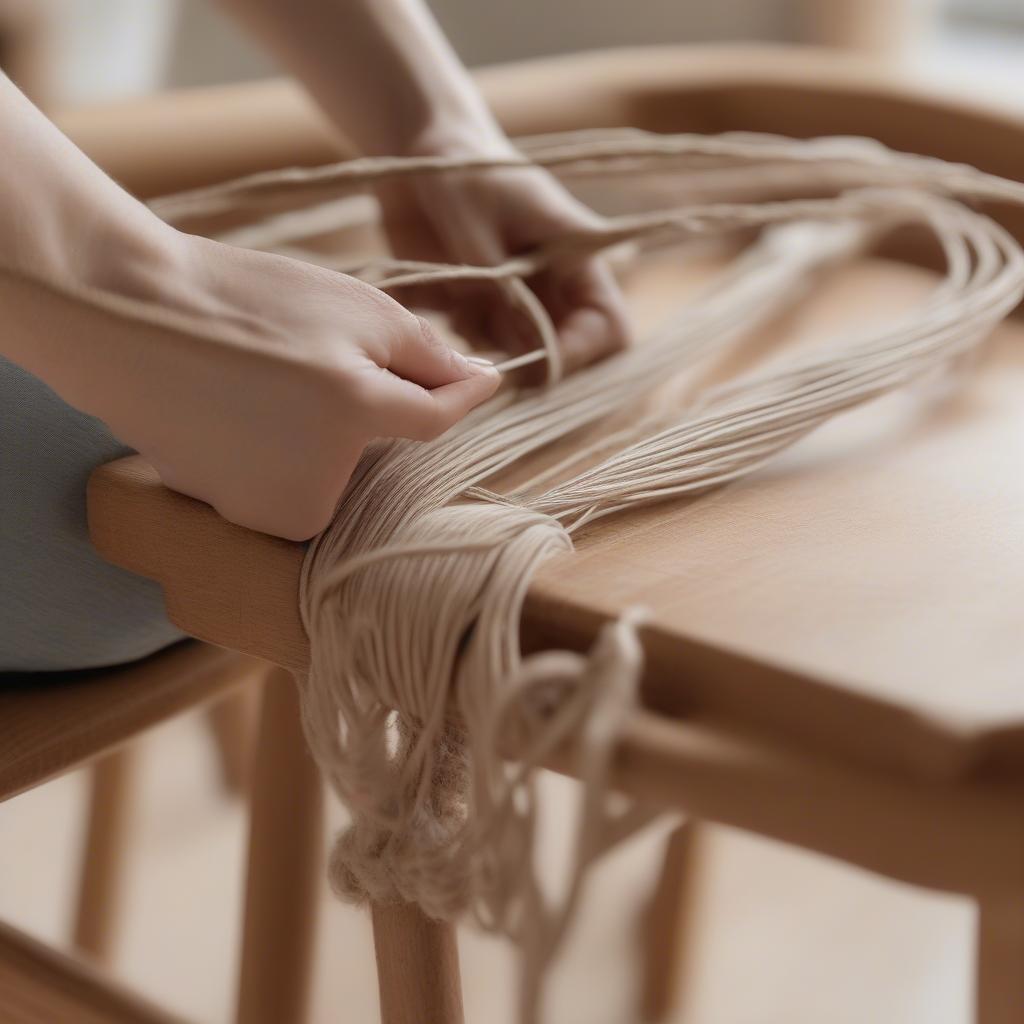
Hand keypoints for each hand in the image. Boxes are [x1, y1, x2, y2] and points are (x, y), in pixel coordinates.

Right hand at [85, 233, 499, 540]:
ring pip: (326, 471)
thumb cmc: (244, 301)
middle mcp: (316, 481)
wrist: (122, 316)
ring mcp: (266, 508)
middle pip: (376, 453)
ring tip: (267, 383)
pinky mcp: (229, 515)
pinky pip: (278, 482)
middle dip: (366, 409)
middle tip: (317, 357)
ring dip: (318, 434)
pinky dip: (272, 451)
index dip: (461, 396)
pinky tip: (237, 410)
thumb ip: (424, 351)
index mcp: (353, 413)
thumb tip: (475, 380)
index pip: (435, 423)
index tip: (484, 380)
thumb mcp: (350, 305)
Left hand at [375, 128, 630, 380]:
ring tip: (463, 317)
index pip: (608, 326)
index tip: (536, 362)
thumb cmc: (460, 172)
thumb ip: (500, 283)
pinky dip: (470, 344)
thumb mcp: (476, 222)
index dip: (578, 353)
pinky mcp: (488, 309)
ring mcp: (523, 301)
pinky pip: (489, 347)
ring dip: (498, 354)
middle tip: (495, 358)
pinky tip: (448, 310)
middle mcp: (556, 286)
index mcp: (576, 257)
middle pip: (574, 352)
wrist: (419, 153)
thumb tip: (522, 344)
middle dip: (537, 365)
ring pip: (528, 357)